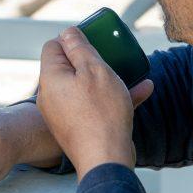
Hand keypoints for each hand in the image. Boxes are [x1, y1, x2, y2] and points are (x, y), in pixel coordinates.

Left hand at [37, 27, 153, 175]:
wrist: (105, 160)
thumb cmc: (101, 114)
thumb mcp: (94, 70)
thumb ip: (79, 48)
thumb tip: (67, 32)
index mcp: (50, 78)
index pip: (53, 46)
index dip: (73, 39)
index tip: (94, 41)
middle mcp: (50, 96)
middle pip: (69, 67)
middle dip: (93, 59)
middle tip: (113, 57)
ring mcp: (62, 114)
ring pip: (85, 87)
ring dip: (108, 78)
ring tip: (133, 72)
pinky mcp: (76, 128)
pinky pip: (92, 105)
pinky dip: (111, 97)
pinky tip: (141, 91)